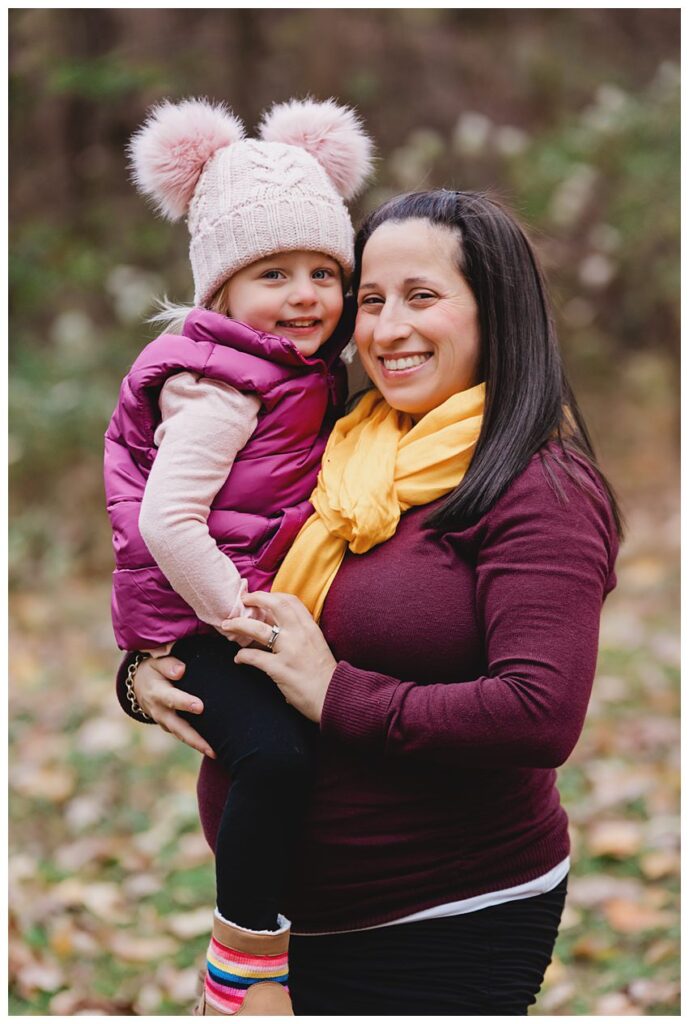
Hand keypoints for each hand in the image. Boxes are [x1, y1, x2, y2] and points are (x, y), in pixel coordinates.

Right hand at [132, 654, 215, 758]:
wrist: (140, 686)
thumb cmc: (154, 671)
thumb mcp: (156, 663)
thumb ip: (168, 665)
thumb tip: (181, 671)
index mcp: (157, 693)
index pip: (171, 699)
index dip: (184, 703)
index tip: (200, 707)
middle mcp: (161, 712)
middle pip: (178, 727)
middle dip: (194, 737)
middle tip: (210, 746)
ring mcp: (165, 723)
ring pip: (182, 736)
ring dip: (198, 745)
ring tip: (215, 753)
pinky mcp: (171, 728)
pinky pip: (184, 736)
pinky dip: (196, 743)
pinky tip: (213, 749)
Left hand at [222, 592, 336, 722]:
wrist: (334, 696)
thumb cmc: (325, 674)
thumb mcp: (317, 645)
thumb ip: (302, 634)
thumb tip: (281, 628)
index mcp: (310, 628)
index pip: (291, 601)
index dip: (273, 595)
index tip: (261, 598)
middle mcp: (300, 634)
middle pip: (275, 606)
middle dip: (256, 599)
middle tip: (243, 601)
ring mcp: (289, 651)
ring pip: (258, 629)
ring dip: (239, 625)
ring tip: (227, 625)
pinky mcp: (279, 669)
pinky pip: (254, 657)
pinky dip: (242, 656)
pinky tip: (238, 658)